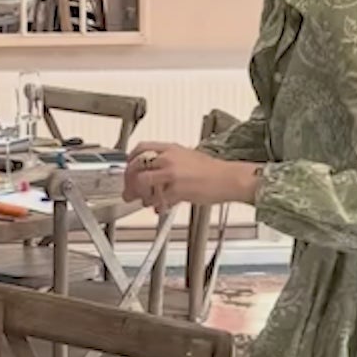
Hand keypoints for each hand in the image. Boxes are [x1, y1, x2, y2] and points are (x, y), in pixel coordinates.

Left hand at [124, 141, 259, 210]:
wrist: (228, 179)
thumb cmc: (213, 171)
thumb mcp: (188, 157)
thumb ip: (169, 163)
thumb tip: (155, 173)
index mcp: (171, 148)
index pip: (141, 148)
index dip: (130, 160)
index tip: (128, 169)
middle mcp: (169, 159)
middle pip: (137, 167)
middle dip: (129, 182)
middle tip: (129, 191)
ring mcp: (172, 174)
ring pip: (143, 184)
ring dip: (140, 195)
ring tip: (144, 201)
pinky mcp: (177, 190)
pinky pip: (158, 200)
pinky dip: (156, 206)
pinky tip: (159, 207)